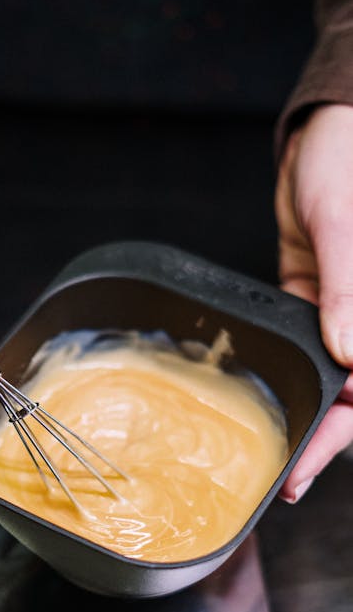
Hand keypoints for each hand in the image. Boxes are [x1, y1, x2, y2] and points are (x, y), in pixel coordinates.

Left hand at [275, 103, 352, 500]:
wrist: (321, 133)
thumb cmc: (347, 165)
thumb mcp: (346, 228)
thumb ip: (348, 290)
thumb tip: (350, 354)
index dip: (345, 428)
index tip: (314, 464)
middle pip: (352, 393)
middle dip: (325, 438)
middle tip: (290, 479)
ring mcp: (341, 312)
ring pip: (327, 376)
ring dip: (306, 413)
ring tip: (276, 454)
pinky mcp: (311, 298)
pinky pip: (302, 344)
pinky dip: (290, 371)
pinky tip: (268, 401)